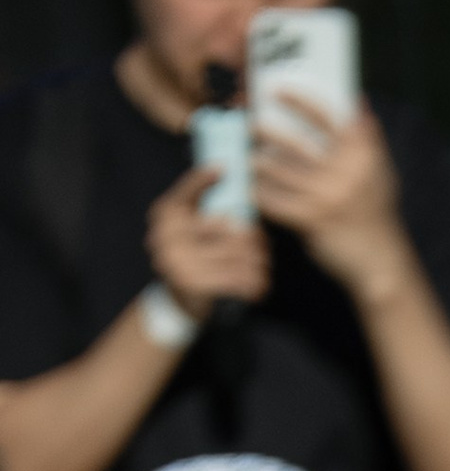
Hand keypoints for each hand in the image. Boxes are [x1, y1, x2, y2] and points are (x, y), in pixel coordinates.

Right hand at [144, 167, 267, 317]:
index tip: (224, 168)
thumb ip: (208, 213)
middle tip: (263, 249)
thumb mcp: (195, 232)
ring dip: (256, 264)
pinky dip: (252, 283)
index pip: (187, 192)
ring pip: (233, 254)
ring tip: (263, 269)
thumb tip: (235, 190)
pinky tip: (260, 287)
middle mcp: (165, 233)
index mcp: (166, 214)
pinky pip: (233, 278)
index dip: (203, 179)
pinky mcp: (190, 282)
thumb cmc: (197, 259)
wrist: (180, 301)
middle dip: (250, 240)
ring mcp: (175, 258)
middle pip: (224, 227)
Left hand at [250, 97, 407, 302]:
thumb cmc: (377, 216)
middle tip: (250, 126)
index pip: (325, 116)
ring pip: (277, 169)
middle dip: (265, 131)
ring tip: (251, 160)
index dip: (298, 100)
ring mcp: (325, 195)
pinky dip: (260, 194)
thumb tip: (358, 99)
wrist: (381, 263)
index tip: (276, 91)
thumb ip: (368, 138)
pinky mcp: (310, 218)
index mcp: (361, 155)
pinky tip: (254, 191)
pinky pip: (274, 199)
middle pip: (293, 141)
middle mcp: (343, 171)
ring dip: (258, 163)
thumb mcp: (381, 174)